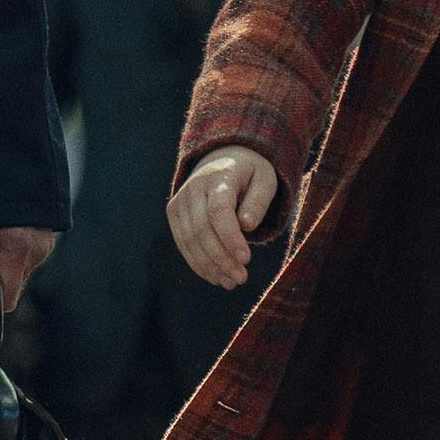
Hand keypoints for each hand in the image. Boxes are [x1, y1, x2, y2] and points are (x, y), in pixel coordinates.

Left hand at [0, 225, 58, 311]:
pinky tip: (0, 233)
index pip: (6, 302)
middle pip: (11, 287)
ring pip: (18, 272)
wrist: (9, 152)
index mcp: (16, 252)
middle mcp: (36, 252)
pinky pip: (27, 256)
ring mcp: (45, 244)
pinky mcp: (47, 236)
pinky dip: (10, 252)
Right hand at [168, 147, 279, 288]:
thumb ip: (259, 202)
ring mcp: (180, 201)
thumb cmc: (249, 173)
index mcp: (218, 177)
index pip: (218, 210)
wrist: (221, 157)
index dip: (230, 237)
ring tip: (231, 282)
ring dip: (210, 266)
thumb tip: (246, 225)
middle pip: (202, 230)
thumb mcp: (265, 180)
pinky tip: (215, 276)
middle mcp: (193, 188)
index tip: (246, 259)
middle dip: (221, 258)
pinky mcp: (174, 213)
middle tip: (241, 278)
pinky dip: (198, 263)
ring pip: (189, 240)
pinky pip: (183, 242)